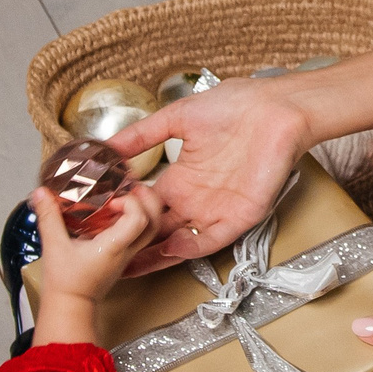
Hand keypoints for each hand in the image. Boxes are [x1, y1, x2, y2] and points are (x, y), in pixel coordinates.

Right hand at [28, 186, 164, 303]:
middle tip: (132, 189)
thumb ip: (48, 217)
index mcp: (114, 247)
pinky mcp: (121, 258)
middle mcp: (126, 251)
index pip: (139, 219)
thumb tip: (40, 193)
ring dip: (142, 210)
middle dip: (148, 201)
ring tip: (124, 197)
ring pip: (149, 230)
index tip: (112, 200)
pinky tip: (113, 214)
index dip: (130, 203)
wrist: (70, 306)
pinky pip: (137, 235)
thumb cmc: (65, 283)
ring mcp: (126, 255)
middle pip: (154, 223)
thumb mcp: (54, 246)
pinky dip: (132, 219)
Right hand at [111, 80, 310, 272]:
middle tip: (103, 256)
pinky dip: (190, 248)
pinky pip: (212, 239)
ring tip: (128, 265)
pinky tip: (169, 248)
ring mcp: (217, 210)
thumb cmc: (234, 106)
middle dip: (133, 245)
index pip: (146, 207)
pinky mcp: (240, 216)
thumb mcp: (178, 117)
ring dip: (156, 255)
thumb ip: (141, 135)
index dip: (123, 216)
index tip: (96, 225)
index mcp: (181, 178)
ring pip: (180, 242)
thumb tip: (105, 147)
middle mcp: (195, 199)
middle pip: (158, 231)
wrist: (275, 107)